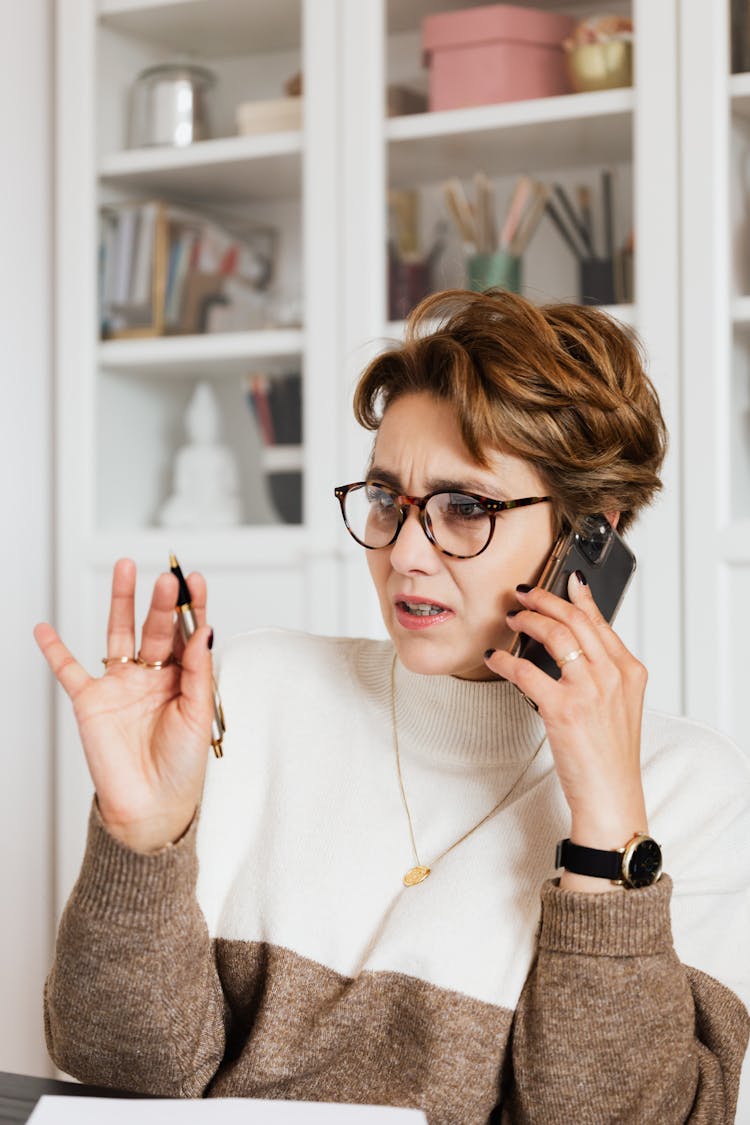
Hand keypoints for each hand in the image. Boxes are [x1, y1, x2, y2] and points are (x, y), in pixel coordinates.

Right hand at [34, 558, 214, 853]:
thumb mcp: (200, 716)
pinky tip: (43, 628)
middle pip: (156, 628)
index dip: (193, 606)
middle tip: (168, 578)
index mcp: (183, 678)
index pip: (189, 633)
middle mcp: (152, 675)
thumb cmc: (183, 766)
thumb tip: (207, 630)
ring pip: (118, 633)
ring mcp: (120, 684)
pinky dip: (54, 650)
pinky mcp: (91, 701)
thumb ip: (200, 672)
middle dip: (162, 602)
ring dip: (121, 601)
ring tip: (125, 568)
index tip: (197, 580)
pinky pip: (69, 670)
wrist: (152, 806)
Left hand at [485, 573, 647, 892]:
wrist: (611, 796)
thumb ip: (603, 673)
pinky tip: (495, 657)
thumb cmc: (610, 756)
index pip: (600, 621)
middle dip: (545, 599)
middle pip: (575, 619)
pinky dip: (506, 659)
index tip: (563, 580)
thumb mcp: (620, 706)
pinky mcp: (563, 708)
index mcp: (630, 671)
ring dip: (527, 620)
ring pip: (554, 635)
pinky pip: (526, 671)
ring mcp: (589, 690)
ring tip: (511, 617)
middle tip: (523, 593)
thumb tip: (574, 644)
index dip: (578, 597)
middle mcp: (613, 675)